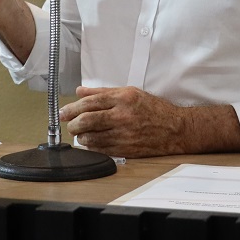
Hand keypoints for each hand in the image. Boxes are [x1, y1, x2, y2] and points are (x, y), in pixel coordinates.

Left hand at [60, 86, 239, 157]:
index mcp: (124, 98)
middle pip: (88, 120)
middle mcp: (123, 115)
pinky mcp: (126, 149)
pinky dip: (91, 146)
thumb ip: (104, 92)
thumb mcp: (131, 93)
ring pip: (92, 137)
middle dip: (73, 123)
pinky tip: (90, 143)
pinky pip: (101, 149)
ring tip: (79, 134)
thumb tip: (81, 91)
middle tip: (68, 124)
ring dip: (81, 136)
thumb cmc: (154, 109)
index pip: (91, 102)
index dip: (73, 108)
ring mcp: (124, 133)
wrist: (176, 128)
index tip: (63, 112)